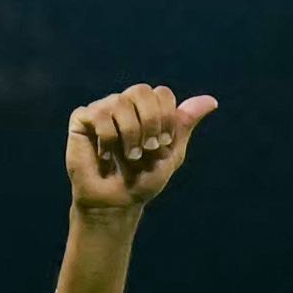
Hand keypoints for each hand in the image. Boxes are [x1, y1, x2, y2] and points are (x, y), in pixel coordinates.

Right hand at [66, 83, 214, 217]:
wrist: (117, 203)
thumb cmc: (143, 180)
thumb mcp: (171, 153)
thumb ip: (185, 124)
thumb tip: (212, 101)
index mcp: (146, 110)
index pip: (162, 93)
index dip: (166, 117)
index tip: (162, 144)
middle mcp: (124, 104)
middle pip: (141, 90)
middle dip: (150, 121)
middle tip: (148, 148)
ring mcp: (102, 109)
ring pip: (120, 102)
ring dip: (130, 134)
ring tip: (128, 156)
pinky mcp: (81, 120)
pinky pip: (99, 114)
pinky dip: (107, 138)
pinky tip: (104, 156)